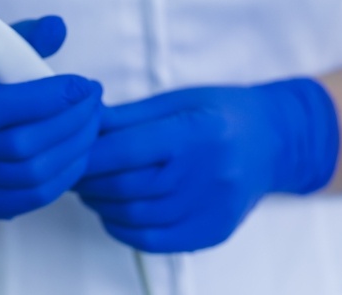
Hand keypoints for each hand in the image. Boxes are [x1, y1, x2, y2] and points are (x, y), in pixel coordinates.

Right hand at [0, 16, 102, 219]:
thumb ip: (23, 38)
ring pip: (33, 175)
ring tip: (93, 123)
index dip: (48, 97)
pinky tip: (78, 151)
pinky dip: (65, 175)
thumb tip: (58, 27)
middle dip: (71, 121)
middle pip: (21, 145)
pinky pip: (34, 197)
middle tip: (95, 101)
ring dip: (75, 148)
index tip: (83, 84)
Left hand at [76, 79, 338, 251]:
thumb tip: (83, 124)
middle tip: (73, 171)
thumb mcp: (177, 101)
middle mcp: (206, 174)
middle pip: (125, 187)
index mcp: (195, 132)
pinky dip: (123, 228)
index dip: (88, 155)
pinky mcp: (212, 232)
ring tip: (92, 189)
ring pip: (134, 217)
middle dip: (88, 181)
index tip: (68, 151)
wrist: (273, 142)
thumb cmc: (223, 113)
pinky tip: (115, 212)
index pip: (125, 150)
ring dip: (101, 205)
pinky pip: (153, 241)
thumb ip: (129, 117)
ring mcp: (211, 208)